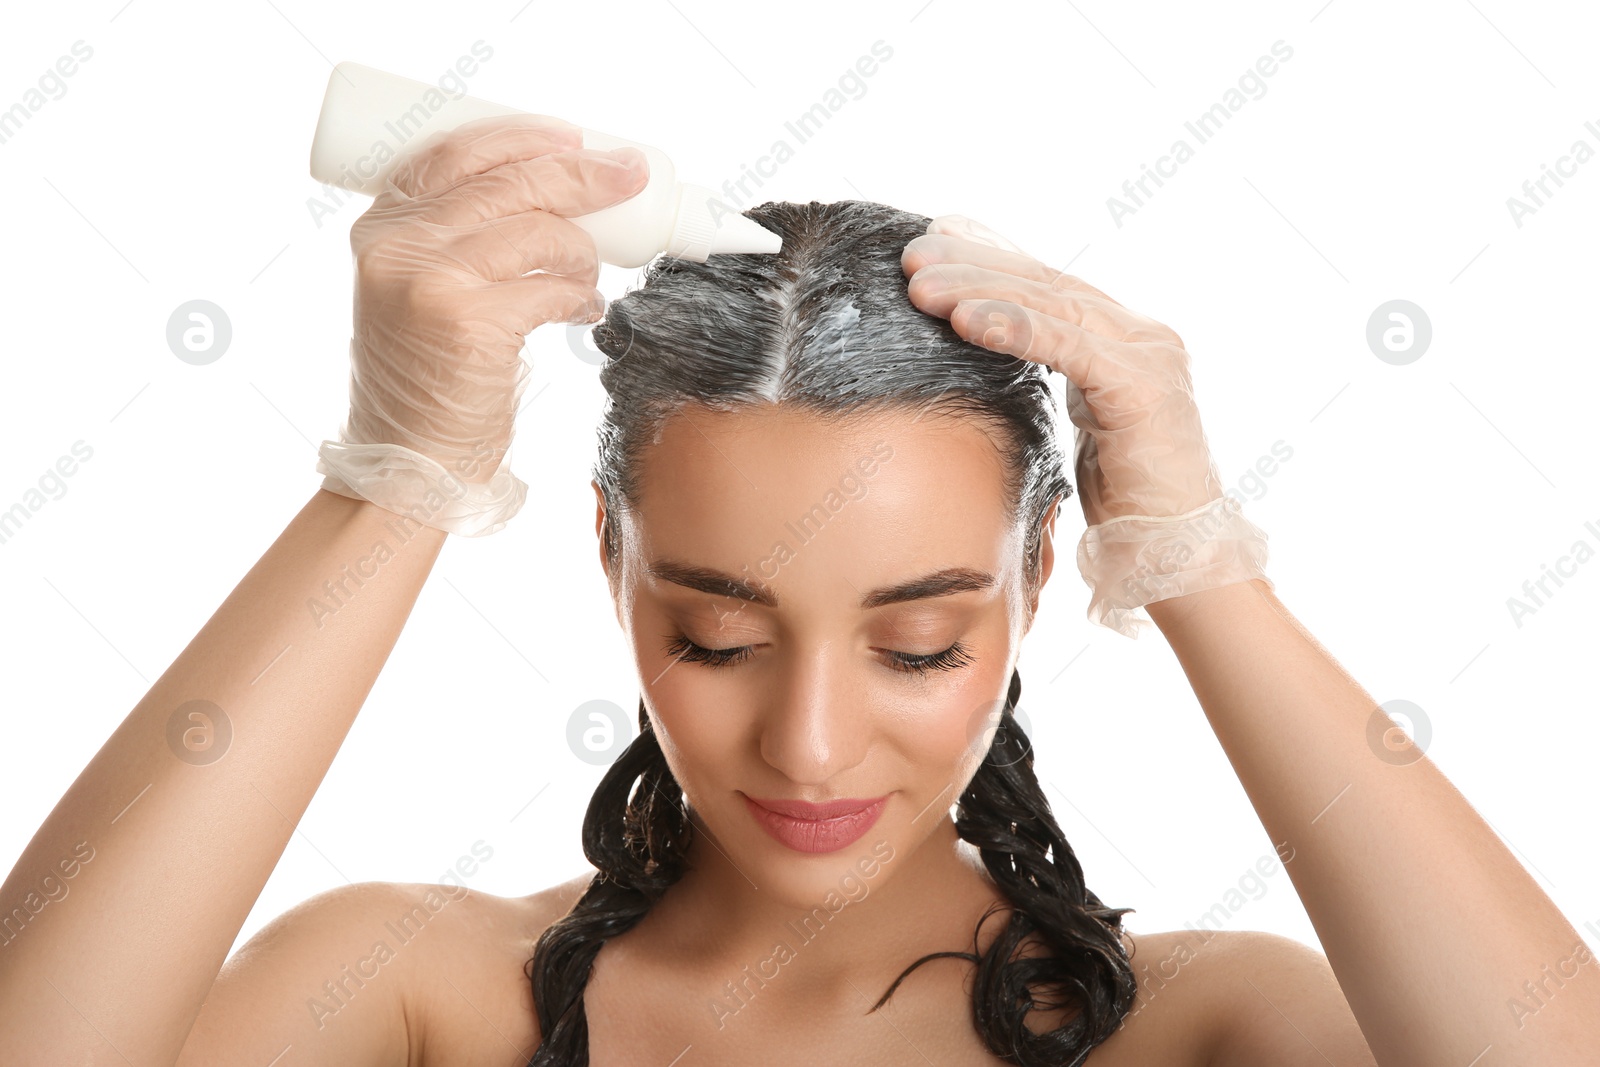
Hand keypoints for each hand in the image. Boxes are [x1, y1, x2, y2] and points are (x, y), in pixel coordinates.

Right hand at [317, 113, 649, 535]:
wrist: (408, 459)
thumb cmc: (428, 376)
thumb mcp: (419, 291)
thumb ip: (457, 242)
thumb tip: (554, 193)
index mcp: (383, 226)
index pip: (456, 152)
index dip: (523, 136)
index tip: (575, 137)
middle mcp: (397, 245)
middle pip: (509, 183)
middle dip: (583, 173)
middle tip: (630, 175)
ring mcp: (430, 282)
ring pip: (539, 232)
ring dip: (583, 251)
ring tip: (586, 276)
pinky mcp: (469, 324)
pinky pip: (551, 288)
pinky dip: (580, 295)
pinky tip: (583, 309)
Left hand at [901, 214, 1269, 636]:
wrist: (1177, 552)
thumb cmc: (1122, 502)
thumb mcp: (1071, 427)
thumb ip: (1045, 384)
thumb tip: (982, 359)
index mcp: (1123, 339)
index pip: (1047, 285)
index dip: (990, 257)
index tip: (935, 240)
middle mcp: (1141, 334)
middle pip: (1044, 283)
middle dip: (974, 262)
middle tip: (914, 252)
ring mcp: (1148, 354)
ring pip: (1049, 304)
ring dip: (978, 289)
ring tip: (922, 284)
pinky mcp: (1143, 385)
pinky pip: (1067, 345)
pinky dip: (1013, 327)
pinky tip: (964, 319)